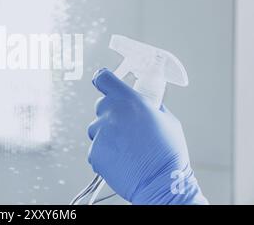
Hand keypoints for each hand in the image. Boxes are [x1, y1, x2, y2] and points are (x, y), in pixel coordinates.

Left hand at [88, 69, 207, 204]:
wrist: (161, 184)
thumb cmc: (168, 153)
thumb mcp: (167, 119)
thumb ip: (150, 105)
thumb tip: (143, 99)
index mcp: (129, 100)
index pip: (103, 78)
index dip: (103, 79)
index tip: (103, 81)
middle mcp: (111, 113)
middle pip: (101, 105)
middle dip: (111, 113)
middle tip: (127, 127)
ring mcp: (100, 133)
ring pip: (96, 128)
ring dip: (107, 133)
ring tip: (127, 147)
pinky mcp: (94, 152)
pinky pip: (96, 147)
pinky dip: (105, 152)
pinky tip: (122, 158)